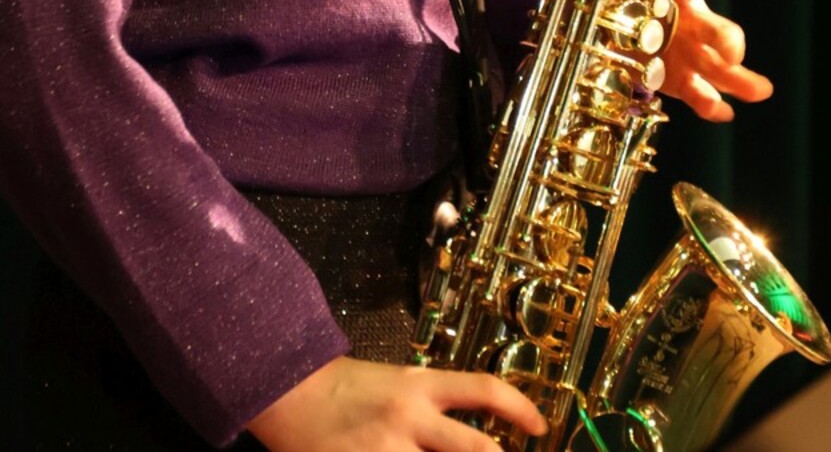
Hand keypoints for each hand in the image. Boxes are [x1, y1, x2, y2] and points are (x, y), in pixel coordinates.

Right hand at [245, 356, 547, 450]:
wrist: (289, 393)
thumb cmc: (345, 388)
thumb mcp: (394, 385)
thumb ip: (431, 409)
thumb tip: (473, 435)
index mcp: (419, 386)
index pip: (483, 389)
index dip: (520, 407)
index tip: (541, 426)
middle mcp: (410, 419)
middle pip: (479, 450)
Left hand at [551, 0, 773, 123]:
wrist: (626, 18)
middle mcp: (692, 16)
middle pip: (719, 24)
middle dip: (727, 38)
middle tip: (732, 50)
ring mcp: (691, 50)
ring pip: (721, 64)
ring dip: (740, 77)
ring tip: (760, 91)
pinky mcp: (681, 78)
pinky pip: (701, 91)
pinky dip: (711, 103)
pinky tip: (720, 112)